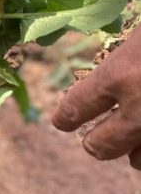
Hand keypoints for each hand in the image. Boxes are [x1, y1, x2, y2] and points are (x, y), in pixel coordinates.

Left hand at [53, 28, 140, 169]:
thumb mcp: (140, 33)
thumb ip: (123, 55)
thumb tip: (104, 71)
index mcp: (121, 73)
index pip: (76, 107)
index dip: (66, 116)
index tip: (62, 121)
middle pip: (102, 146)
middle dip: (96, 142)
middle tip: (92, 141)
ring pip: (139, 160)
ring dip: (133, 149)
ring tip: (132, 139)